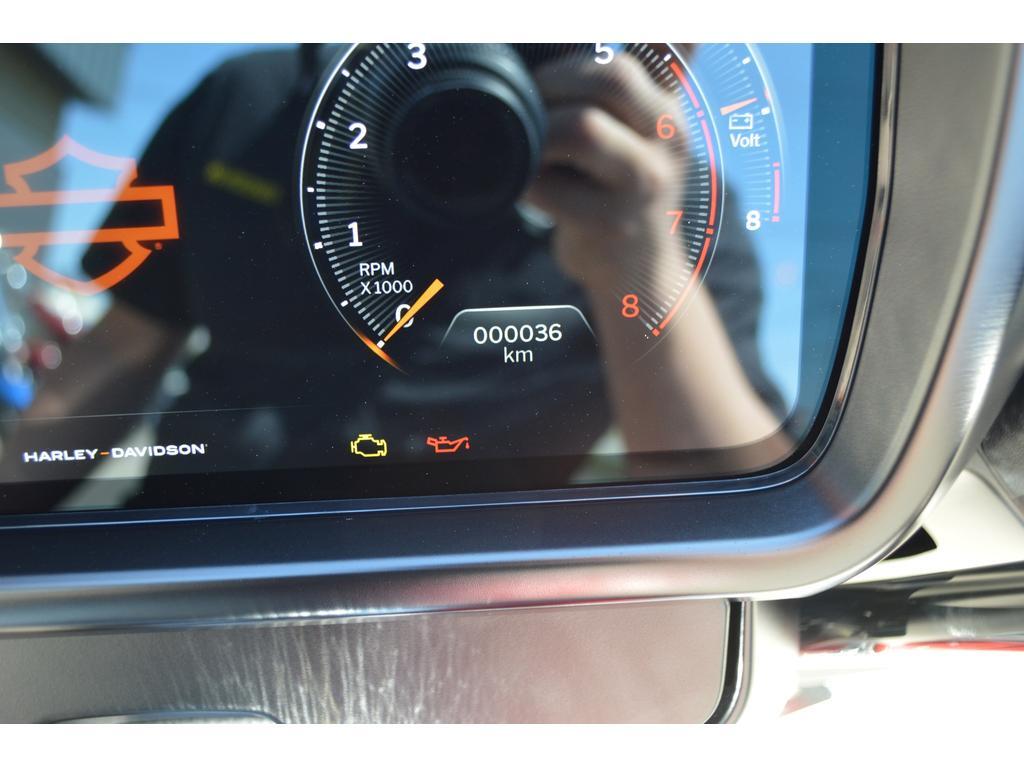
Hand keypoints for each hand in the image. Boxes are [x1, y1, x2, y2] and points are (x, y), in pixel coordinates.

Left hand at [523, 53, 688, 294]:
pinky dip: (525, 179)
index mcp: (671, 111)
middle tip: (532, 103)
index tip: (563, 54)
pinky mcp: (607, 223)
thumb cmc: (629, 193)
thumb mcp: (650, 132)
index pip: (655, 50)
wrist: (639, 275)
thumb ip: (660, 75)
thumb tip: (684, 25)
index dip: (610, 43)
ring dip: (539, 130)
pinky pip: (548, 183)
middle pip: (612, 78)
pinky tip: (526, 185)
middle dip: (557, 81)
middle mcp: (669, 142)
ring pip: (582, 127)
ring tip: (529, 148)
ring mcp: (641, 185)